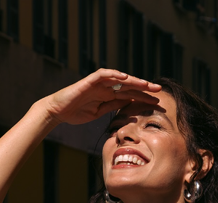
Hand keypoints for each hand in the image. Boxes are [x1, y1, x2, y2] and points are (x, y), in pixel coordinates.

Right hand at [44, 69, 161, 125]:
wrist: (58, 111)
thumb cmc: (76, 112)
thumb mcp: (99, 113)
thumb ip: (113, 108)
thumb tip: (130, 109)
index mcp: (109, 96)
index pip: (130, 95)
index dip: (144, 98)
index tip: (158, 103)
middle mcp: (106, 87)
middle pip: (129, 85)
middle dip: (144, 88)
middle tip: (159, 90)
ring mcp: (98, 83)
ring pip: (120, 79)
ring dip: (134, 80)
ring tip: (146, 83)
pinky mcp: (89, 81)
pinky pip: (104, 74)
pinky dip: (114, 74)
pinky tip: (125, 77)